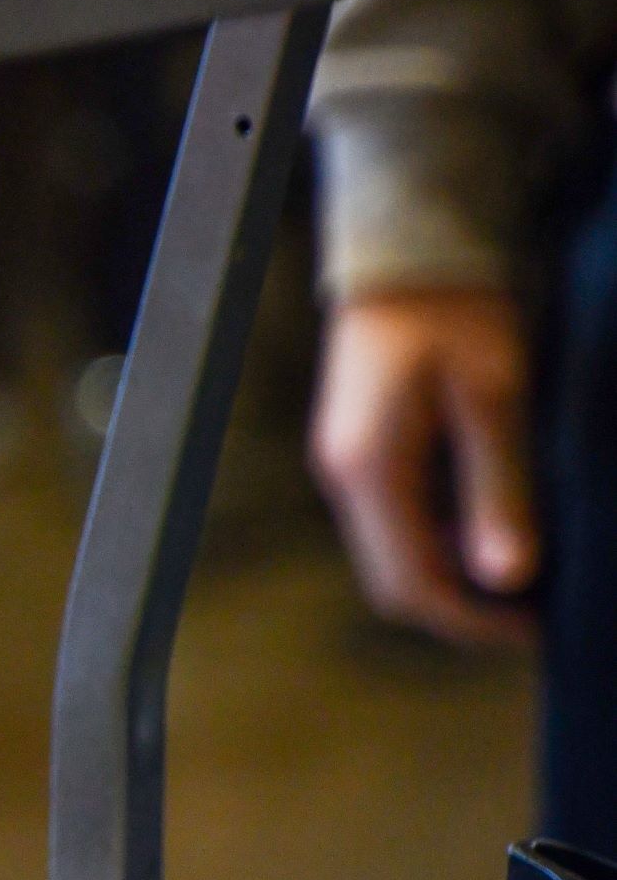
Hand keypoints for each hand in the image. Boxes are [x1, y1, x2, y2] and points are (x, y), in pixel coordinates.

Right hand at [311, 288, 536, 644]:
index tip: (534, 634)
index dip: (473, 622)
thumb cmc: (453, 308)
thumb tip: (508, 575)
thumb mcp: (493, 397)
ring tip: (523, 573)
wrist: (405, 246)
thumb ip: (498, 488)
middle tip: (533, 616)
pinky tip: (490, 526)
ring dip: (452, 574)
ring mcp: (345, 462)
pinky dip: (441, 540)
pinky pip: (394, 518)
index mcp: (371, 470)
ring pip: (393, 551)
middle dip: (462, 609)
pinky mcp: (358, 447)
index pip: (413, 583)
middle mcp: (344, 475)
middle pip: (394, 579)